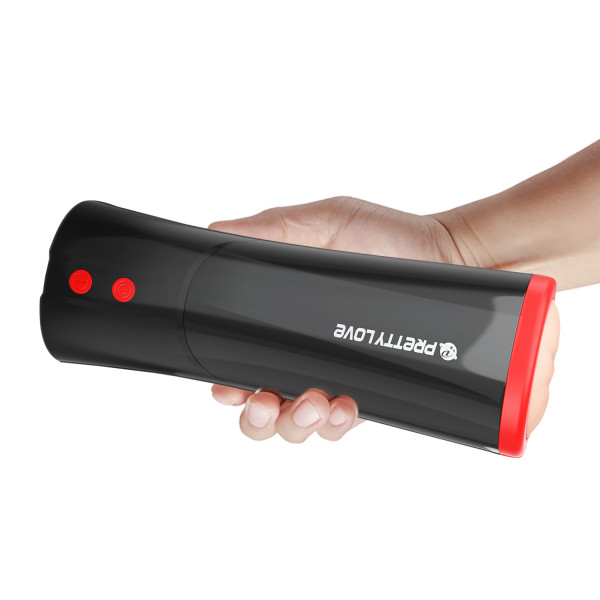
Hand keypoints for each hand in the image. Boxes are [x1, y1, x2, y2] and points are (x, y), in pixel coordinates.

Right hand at [208, 196, 465, 442]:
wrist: (445, 257)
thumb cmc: (386, 237)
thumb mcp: (324, 222)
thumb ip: (272, 228)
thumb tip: (218, 232)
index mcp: (280, 316)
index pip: (238, 360)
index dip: (225, 381)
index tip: (227, 384)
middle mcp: (300, 351)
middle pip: (258, 406)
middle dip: (255, 415)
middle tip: (266, 401)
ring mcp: (331, 374)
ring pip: (295, 424)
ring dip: (294, 423)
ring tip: (312, 402)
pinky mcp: (364, 390)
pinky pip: (338, 425)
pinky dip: (334, 423)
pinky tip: (342, 404)